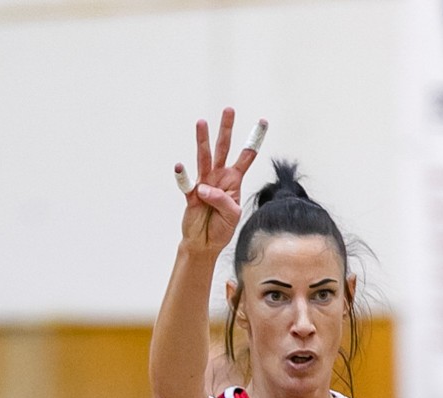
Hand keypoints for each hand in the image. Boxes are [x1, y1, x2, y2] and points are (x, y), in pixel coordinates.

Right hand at [175, 107, 265, 255]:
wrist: (204, 243)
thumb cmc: (221, 228)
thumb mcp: (233, 216)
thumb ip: (223, 201)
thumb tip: (204, 188)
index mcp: (234, 180)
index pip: (246, 156)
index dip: (254, 140)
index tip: (262, 121)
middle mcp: (219, 177)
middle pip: (223, 148)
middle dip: (226, 129)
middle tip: (229, 109)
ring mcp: (204, 183)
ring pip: (204, 157)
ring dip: (202, 140)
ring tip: (201, 122)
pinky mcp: (191, 194)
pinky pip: (187, 183)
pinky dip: (183, 175)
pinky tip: (180, 166)